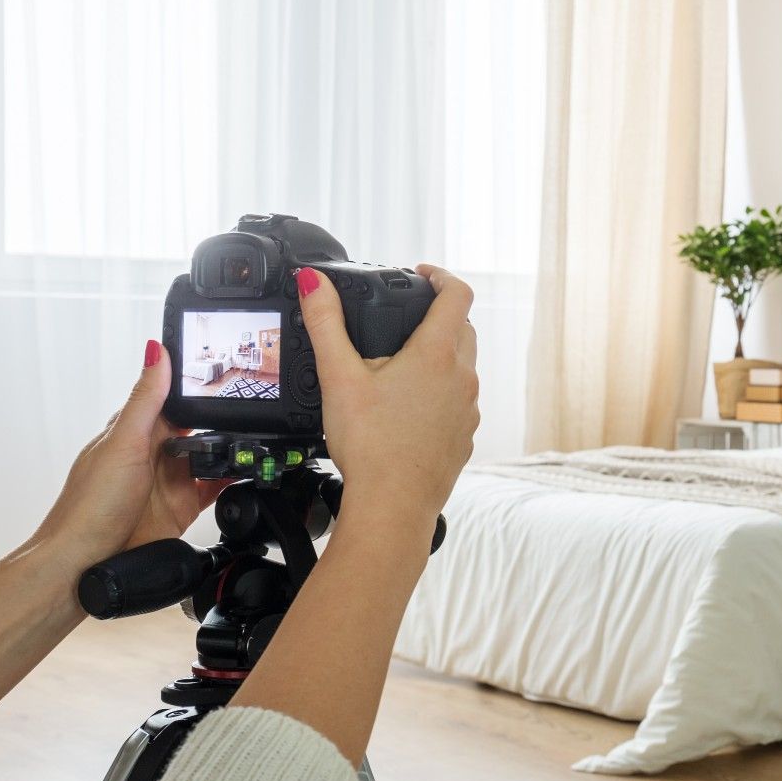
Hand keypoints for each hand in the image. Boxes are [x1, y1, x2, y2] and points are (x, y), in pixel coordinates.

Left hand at [31, 342, 231, 572]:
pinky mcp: (183, 508)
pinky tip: (248, 473)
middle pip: (197, 426)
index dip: (195, 383)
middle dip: (222, 418)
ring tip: (256, 440)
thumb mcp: (123, 443)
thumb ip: (147, 400)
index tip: (225, 366)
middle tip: (254, 406)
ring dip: (230, 450)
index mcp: (134, 430)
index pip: (170, 397)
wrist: (84, 563)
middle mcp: (153, 453)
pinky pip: (216, 488)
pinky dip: (234, 480)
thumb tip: (156, 351)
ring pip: (209, 456)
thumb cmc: (90, 505)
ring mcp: (169, 481)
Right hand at [297, 265, 479, 534]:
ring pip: (463, 365)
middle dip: (437, 314)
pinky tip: (409, 405)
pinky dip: (441, 390)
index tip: (421, 274)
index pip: (457, 294)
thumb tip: (313, 282)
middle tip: (406, 316)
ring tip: (402, 362)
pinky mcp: (465, 435)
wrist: (393, 506)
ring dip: (441, 354)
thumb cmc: (370, 446)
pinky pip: (459, 400)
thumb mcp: (339, 377)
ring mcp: (469, 408)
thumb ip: (326, 323)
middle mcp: (463, 377)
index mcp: (438, 354)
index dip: (440, 276)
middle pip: (462, 327)